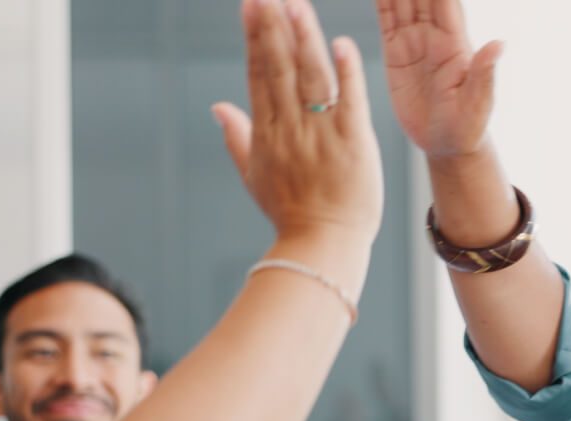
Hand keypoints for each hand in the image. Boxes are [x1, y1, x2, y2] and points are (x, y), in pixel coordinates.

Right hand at [213, 0, 382, 242]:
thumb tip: (217, 107)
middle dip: (272, 28)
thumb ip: (237, 137)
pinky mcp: (353, 144)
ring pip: (310, 78)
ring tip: (297, 5)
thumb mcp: (253, 176)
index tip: (252, 6)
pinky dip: (346, 73)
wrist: (323, 245)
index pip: (258, 75)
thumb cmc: (290, 213)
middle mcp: (290, 129)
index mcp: (266, 133)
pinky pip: (349, 103)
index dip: (255, 38)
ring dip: (304, 39)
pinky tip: (342, 45)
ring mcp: (321, 136)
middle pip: (278, 69)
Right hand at [377, 0, 503, 156]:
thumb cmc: (468, 128)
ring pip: (402, 0)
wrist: (447, 145)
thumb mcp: (477, 104)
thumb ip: (484, 74)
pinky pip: (385, 18)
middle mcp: (434, 35)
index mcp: (454, 42)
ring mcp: (414, 41)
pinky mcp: (396, 52)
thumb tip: (500, 45)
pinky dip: (379, 0)